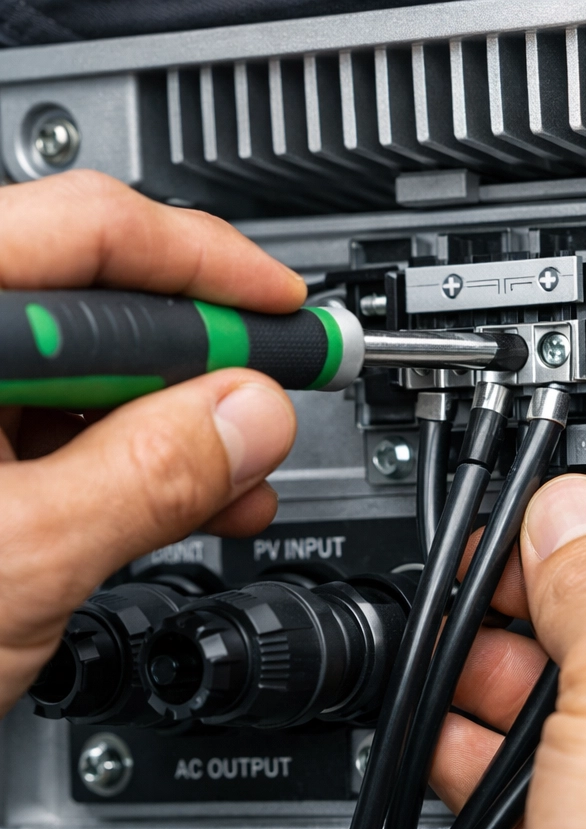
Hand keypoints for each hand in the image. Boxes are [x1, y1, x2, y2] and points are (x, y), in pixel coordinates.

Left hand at [0, 170, 304, 715]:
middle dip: (201, 364)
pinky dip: (121, 461)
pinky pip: (47, 426)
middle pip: (88, 303)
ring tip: (239, 478)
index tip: (283, 312)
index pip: (85, 234)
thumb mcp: (12, 562)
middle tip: (274, 403)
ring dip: (171, 425)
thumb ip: (149, 474)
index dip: (209, 269)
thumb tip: (253, 414)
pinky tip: (178, 499)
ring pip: (76, 374)